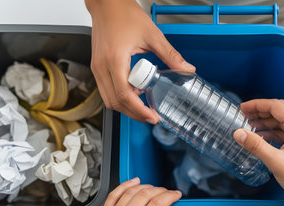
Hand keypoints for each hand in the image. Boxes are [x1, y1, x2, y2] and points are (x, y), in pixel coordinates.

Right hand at [85, 0, 195, 122]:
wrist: (107, 4)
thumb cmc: (123, 14)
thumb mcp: (152, 35)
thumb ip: (170, 55)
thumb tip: (186, 69)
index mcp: (115, 60)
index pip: (124, 95)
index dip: (139, 110)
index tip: (152, 116)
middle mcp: (102, 66)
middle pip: (115, 102)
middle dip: (134, 113)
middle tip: (151, 116)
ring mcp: (97, 67)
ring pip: (108, 99)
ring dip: (126, 107)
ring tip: (144, 107)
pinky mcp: (97, 66)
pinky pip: (106, 90)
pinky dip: (120, 96)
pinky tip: (135, 92)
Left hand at [92, 178, 182, 205]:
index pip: (157, 204)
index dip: (170, 196)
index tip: (175, 195)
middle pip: (146, 195)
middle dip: (161, 190)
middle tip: (168, 193)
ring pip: (131, 191)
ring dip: (146, 186)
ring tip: (155, 190)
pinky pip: (114, 193)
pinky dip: (126, 184)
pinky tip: (135, 182)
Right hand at [233, 99, 283, 201]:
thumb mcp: (276, 161)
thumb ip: (256, 145)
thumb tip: (240, 134)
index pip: (276, 106)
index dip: (257, 105)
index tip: (244, 107)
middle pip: (280, 110)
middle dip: (261, 112)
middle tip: (245, 114)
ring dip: (267, 121)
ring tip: (250, 125)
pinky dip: (274, 130)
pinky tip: (262, 135)